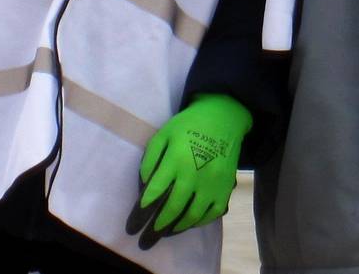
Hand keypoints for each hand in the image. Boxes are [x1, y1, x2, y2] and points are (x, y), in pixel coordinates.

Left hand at [125, 92, 251, 248]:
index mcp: (176, 159)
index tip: (133, 226)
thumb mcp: (163, 134)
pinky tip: (186, 224)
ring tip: (163, 233)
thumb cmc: (188, 125)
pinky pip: (211, 214)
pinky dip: (197, 223)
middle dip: (155, 228)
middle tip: (145, 241)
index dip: (142, 212)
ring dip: (175, 228)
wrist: (224, 118)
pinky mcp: (225, 188)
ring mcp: (212, 184)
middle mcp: (195, 175)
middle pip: (172, 209)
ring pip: (192, 215)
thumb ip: (150, 159)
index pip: (155, 192)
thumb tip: (144, 187)